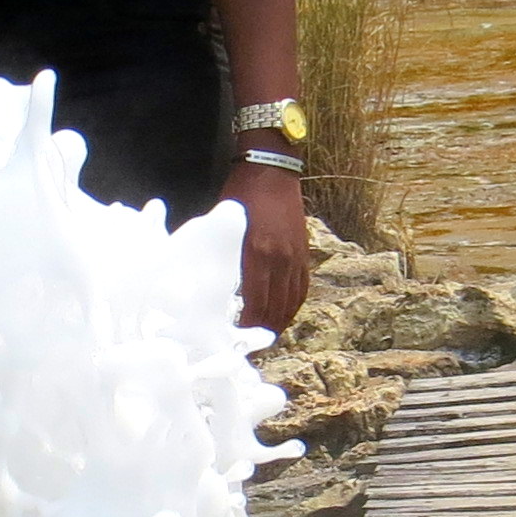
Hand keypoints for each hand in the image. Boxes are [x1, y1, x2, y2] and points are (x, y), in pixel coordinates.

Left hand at [230, 160, 308, 337]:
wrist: (271, 171)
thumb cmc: (240, 196)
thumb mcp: (225, 227)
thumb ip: (223, 255)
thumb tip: (211, 283)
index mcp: (256, 254)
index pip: (253, 303)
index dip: (246, 326)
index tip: (235, 339)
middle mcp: (278, 260)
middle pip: (273, 308)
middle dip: (261, 330)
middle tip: (249, 345)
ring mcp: (294, 257)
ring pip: (289, 302)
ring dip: (279, 322)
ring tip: (267, 336)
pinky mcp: (304, 253)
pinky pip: (301, 288)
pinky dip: (293, 305)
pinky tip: (284, 315)